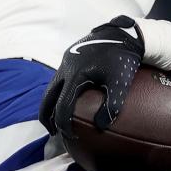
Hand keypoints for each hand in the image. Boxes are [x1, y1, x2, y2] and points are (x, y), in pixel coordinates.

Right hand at [39, 16, 144, 138]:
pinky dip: (58, 93)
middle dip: (47, 117)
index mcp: (76, 74)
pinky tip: (66, 100)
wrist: (123, 32)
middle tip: (53, 132)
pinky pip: (58, 79)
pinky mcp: (69, 57)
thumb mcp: (121, 83)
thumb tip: (101, 125)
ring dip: (51, 105)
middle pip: (47, 98)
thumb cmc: (123, 58)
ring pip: (51, 88)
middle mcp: (65, 68)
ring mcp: (65, 61)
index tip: (70, 137)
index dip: (64, 124)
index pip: (62, 106)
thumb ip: (113, 105)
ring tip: (56, 119)